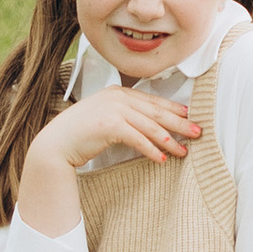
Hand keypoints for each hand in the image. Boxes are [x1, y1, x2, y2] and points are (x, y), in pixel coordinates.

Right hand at [16, 81, 198, 231]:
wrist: (55, 144)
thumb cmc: (80, 135)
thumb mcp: (105, 119)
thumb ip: (124, 116)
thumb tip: (149, 126)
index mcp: (118, 93)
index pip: (152, 101)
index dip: (173, 109)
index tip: (189, 116)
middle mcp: (117, 97)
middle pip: (156, 111)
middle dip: (179, 122)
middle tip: (197, 131)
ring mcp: (113, 109)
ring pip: (150, 126)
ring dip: (169, 140)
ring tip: (183, 150)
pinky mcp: (109, 125)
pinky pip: (137, 138)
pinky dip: (151, 149)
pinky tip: (161, 159)